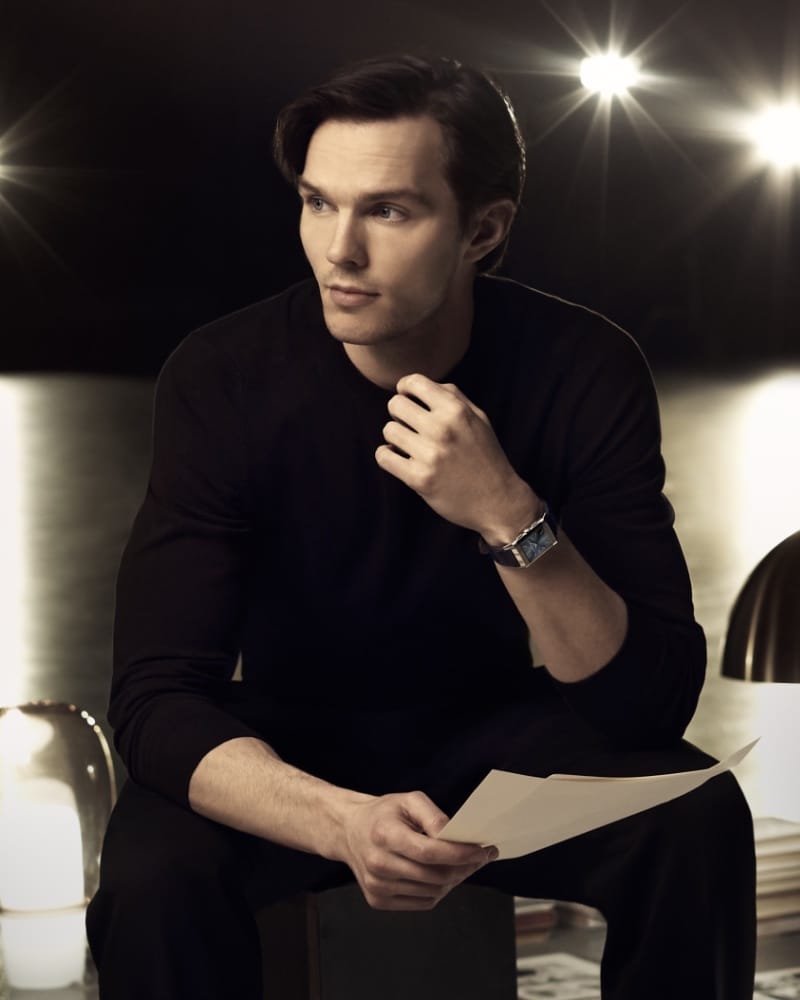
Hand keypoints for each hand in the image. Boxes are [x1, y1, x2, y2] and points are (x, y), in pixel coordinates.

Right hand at [338, 789, 496, 910]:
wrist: (349, 832)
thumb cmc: (383, 814)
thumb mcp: (408, 800)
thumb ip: (434, 816)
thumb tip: (455, 836)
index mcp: (385, 835)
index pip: (430, 852)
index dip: (461, 853)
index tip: (483, 850)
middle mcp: (378, 864)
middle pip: (434, 875)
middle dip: (465, 867)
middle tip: (481, 857)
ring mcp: (377, 887)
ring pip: (432, 891)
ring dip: (455, 880)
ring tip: (464, 864)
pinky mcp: (378, 901)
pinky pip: (422, 902)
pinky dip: (439, 890)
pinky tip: (443, 875)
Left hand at [375, 373, 538, 540]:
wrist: (498, 501)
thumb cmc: (486, 456)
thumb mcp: (479, 418)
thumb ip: (452, 396)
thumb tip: (416, 386)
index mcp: (456, 410)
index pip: (414, 382)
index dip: (405, 388)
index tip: (407, 398)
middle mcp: (442, 429)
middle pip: (395, 405)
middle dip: (399, 414)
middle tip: (409, 426)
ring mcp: (430, 455)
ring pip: (388, 431)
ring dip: (395, 438)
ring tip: (409, 446)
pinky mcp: (419, 479)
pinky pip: (384, 456)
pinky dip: (387, 456)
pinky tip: (399, 459)